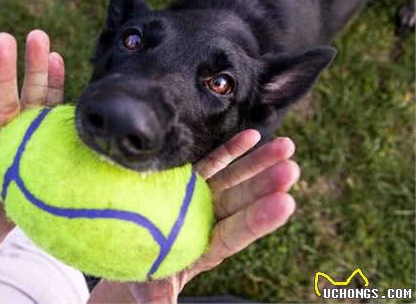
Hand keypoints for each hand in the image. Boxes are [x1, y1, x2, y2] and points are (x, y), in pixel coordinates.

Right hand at [91, 132, 298, 303]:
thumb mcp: (148, 288)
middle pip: (241, 201)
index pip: (236, 233)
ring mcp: (202, 197)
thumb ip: (159, 296)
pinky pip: (213, 162)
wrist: (131, 246)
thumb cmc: (144, 273)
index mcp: (205, 248)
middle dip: (265, 185)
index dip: (259, 219)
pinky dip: (232, 150)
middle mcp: (209, 220)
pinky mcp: (190, 179)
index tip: (286, 203)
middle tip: (292, 170)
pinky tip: (253, 135)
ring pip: (234, 178)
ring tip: (287, 146)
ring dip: (258, 162)